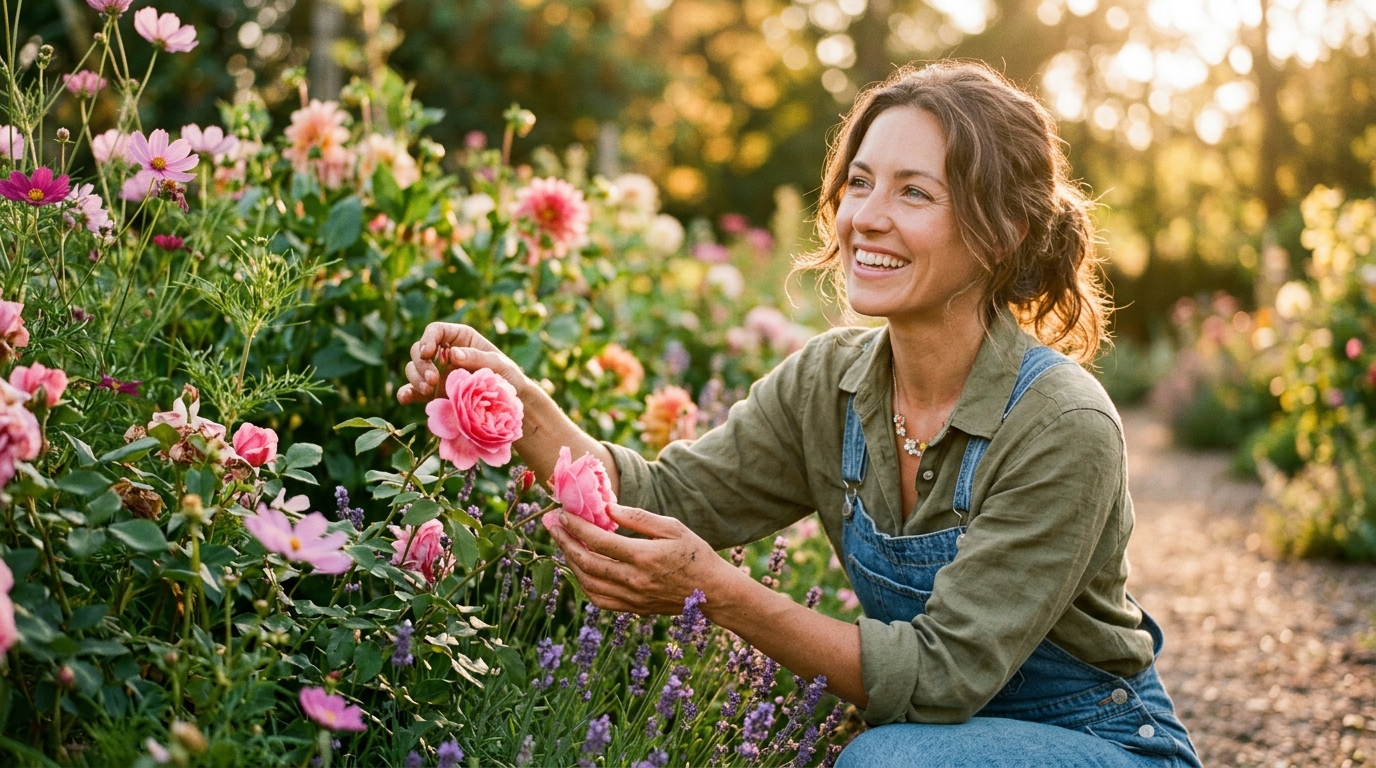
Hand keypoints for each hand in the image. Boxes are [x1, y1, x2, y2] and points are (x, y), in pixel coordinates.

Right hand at [396, 322, 525, 404]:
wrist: (507, 404)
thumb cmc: (507, 377)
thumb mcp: (498, 364)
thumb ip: (477, 357)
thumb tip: (452, 353)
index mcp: (459, 338)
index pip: (435, 331)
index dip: (427, 339)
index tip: (428, 353)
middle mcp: (443, 353)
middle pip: (419, 350)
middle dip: (421, 364)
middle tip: (433, 379)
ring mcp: (436, 372)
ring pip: (413, 369)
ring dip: (415, 378)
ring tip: (428, 390)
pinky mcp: (432, 392)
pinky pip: (413, 390)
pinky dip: (406, 393)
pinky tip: (405, 398)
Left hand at [549, 503, 734, 614]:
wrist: (713, 592)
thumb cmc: (695, 554)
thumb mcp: (672, 527)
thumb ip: (638, 517)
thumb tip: (608, 507)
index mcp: (644, 557)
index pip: (599, 541)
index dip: (577, 527)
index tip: (563, 514)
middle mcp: (634, 580)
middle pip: (587, 562)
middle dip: (565, 542)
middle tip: (551, 526)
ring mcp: (632, 598)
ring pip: (588, 583)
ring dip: (571, 563)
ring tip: (563, 544)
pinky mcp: (633, 608)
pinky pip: (599, 599)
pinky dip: (584, 584)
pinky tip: (579, 569)